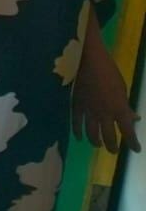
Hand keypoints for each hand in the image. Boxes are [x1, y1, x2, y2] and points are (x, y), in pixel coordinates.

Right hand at [72, 11, 139, 152]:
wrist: (86, 59)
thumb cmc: (108, 71)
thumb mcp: (122, 89)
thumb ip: (126, 106)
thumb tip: (133, 117)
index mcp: (119, 109)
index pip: (128, 132)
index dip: (132, 143)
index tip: (136, 150)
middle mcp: (105, 114)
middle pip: (109, 137)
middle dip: (112, 146)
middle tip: (114, 150)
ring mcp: (88, 111)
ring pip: (92, 133)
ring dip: (96, 141)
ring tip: (97, 145)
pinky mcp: (75, 106)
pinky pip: (76, 123)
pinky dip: (77, 132)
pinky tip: (79, 137)